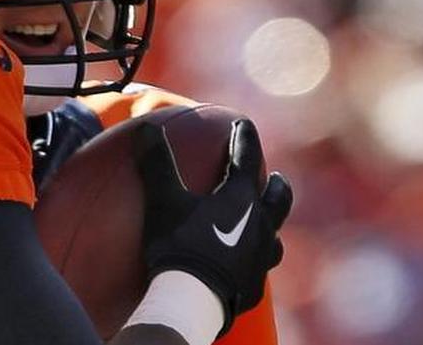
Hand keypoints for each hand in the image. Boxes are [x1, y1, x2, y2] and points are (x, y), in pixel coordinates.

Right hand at [133, 119, 292, 334]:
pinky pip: (259, 269)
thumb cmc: (179, 244)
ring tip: (263, 224)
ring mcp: (260, 259)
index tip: (242, 123)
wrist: (194, 300)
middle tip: (275, 177)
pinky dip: (253, 260)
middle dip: (275, 184)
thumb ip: (156, 162)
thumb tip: (144, 127)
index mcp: (241, 199)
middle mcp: (260, 226)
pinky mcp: (252, 287)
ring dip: (270, 225)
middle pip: (277, 199)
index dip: (244, 137)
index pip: (247, 158)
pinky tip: (244, 264)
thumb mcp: (163, 199)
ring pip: (274, 237)